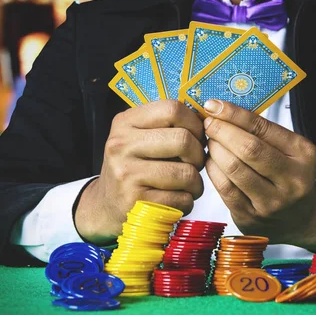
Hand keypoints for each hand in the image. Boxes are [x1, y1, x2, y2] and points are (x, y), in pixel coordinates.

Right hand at [75, 100, 205, 244]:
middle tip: (195, 164)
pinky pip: (181, 198)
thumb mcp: (139, 137)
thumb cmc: (134, 167)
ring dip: (196, 183)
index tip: (197, 137)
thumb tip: (208, 121)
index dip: (195, 123)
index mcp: (125, 122)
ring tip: (189, 185)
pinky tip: (178, 200)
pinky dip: (188, 201)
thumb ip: (167, 125)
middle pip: (183, 140)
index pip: (172, 109)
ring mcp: (126, 174)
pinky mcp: (136, 201)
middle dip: (199, 155)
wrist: (106, 205)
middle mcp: (121, 145)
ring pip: (186, 173)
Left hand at [203, 100, 315, 251]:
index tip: (214, 106)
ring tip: (210, 141)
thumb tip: (224, 110)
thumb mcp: (290, 150)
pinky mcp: (252, 217)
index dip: (234, 114)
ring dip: (215, 150)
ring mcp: (272, 202)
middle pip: (248, 149)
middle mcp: (292, 180)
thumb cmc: (289, 173)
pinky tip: (211, 161)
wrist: (300, 217)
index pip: (263, 127)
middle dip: (222, 131)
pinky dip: (213, 170)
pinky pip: (225, 189)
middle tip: (209, 123)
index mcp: (303, 154)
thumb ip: (263, 132)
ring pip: (233, 169)